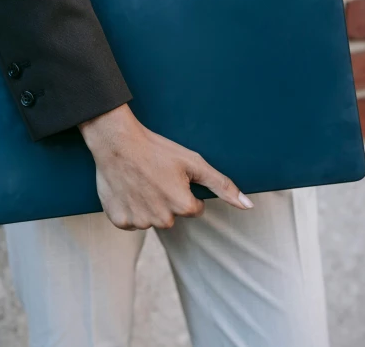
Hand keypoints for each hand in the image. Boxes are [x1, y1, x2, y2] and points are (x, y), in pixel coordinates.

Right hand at [78, 104, 252, 230]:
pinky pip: (130, 221)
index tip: (172, 175)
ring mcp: (139, 221)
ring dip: (147, 205)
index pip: (194, 208)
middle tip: (155, 176)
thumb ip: (222, 186)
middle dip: (167, 199)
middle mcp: (162, 220)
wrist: (116, 142)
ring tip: (140, 181)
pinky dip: (129, 208)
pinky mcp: (119, 220)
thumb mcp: (193, 163)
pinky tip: (128, 190)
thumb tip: (248, 206)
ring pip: (151, 219)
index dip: (185, 190)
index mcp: (183, 206)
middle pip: (172, 216)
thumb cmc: (156, 149)